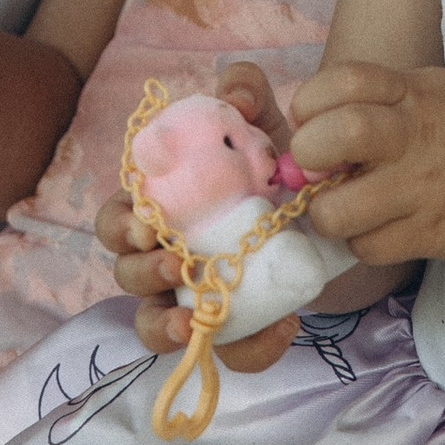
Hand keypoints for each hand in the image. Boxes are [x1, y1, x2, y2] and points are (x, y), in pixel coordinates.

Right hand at [98, 64, 300, 369]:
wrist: (328, 209)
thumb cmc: (269, 164)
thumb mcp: (262, 123)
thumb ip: (245, 91)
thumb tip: (234, 95)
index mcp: (159, 208)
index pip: (116, 221)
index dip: (121, 226)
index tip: (147, 224)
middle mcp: (165, 257)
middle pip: (127, 274)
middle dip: (142, 273)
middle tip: (174, 266)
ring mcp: (194, 299)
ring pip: (155, 326)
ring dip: (165, 327)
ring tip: (196, 321)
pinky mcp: (236, 330)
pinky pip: (231, 353)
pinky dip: (252, 349)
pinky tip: (283, 327)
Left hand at [288, 62, 444, 269]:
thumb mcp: (431, 90)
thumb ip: (378, 100)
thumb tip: (312, 123)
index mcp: (411, 91)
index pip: (341, 79)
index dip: (309, 103)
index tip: (311, 122)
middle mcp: (414, 134)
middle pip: (334, 136)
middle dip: (308, 155)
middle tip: (318, 169)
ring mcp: (420, 188)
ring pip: (338, 210)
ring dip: (328, 214)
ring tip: (343, 208)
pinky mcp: (429, 234)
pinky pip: (367, 247)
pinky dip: (361, 242)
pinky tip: (377, 229)